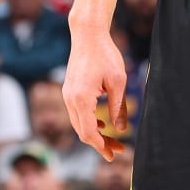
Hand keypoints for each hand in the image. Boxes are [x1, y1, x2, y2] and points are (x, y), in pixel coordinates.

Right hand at [62, 24, 127, 159]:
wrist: (88, 34)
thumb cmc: (105, 55)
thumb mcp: (118, 82)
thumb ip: (118, 107)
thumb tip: (121, 130)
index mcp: (81, 99)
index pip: (89, 132)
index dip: (101, 147)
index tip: (114, 155)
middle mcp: (70, 99)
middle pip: (82, 131)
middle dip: (100, 143)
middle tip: (118, 150)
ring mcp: (67, 94)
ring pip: (78, 123)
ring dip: (94, 133)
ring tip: (113, 139)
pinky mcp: (69, 89)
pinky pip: (77, 113)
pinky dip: (89, 122)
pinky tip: (103, 123)